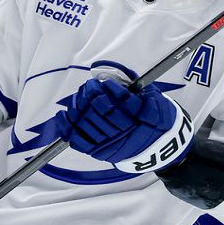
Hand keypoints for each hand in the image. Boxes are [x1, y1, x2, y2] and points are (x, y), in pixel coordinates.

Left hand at [61, 79, 192, 172]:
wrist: (161, 150)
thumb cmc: (158, 122)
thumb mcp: (156, 100)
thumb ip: (138, 87)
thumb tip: (119, 72)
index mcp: (141, 118)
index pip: (122, 101)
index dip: (111, 90)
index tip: (105, 83)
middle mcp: (126, 132)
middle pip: (103, 110)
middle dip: (93, 94)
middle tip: (90, 86)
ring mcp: (111, 144)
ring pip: (89, 123)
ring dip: (80, 106)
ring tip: (80, 96)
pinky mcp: (100, 152)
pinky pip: (79, 141)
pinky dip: (68, 128)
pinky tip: (63, 115)